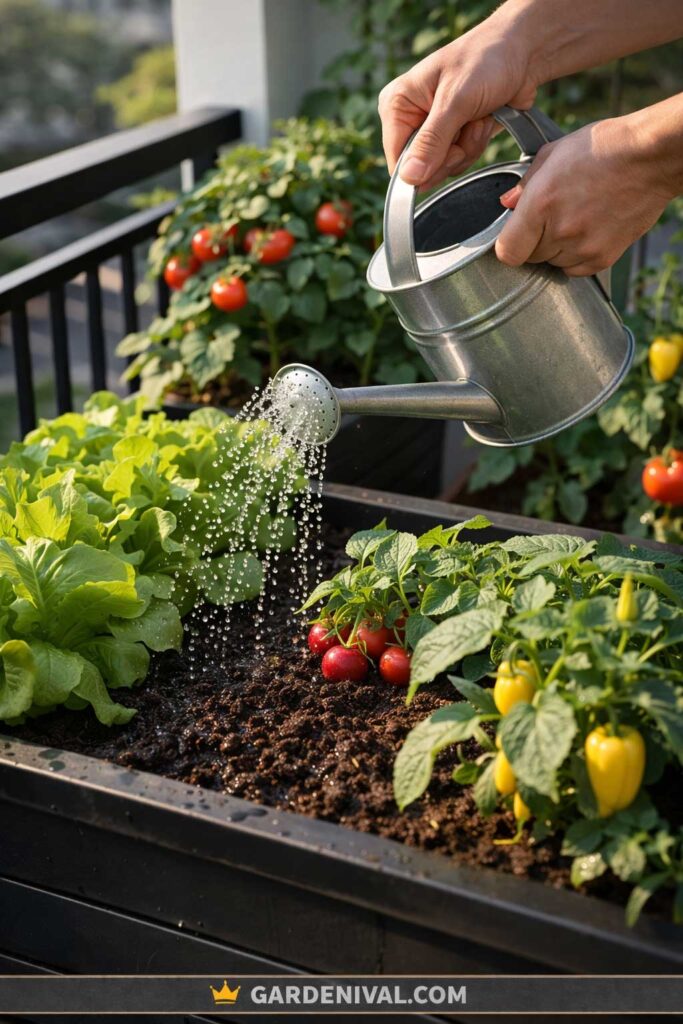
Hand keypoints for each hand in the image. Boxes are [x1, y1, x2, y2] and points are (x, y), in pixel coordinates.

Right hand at [378, 10, 536, 188]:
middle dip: (452, 153)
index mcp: (397, 105)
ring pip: (444, 167)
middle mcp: (410, 119)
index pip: (398, 161)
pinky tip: (484, 119)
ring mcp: (432, 130)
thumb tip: (409, 178)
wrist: (522, 51)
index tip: (452, 150)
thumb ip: (431, 141)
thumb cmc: (485, 60)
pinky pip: (460, 161)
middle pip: (422, 170)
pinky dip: (476, 144)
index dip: (424, 169)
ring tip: (479, 115)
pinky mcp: (452, 136)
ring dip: (469, 147)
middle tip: (469, 123)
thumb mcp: (456, 101)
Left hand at [495, 115, 674, 275]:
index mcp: (540, 204)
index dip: (508, 246)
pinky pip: (576, 270)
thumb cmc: (603, 149)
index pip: (507, 251)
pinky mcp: (603, 257)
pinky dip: (577, 257)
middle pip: (531, 258)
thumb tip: (507, 204)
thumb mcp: (554, 154)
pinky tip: (587, 231)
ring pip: (553, 263)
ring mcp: (583, 247)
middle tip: (552, 218)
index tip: (514, 237)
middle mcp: (560, 230)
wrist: (649, 156)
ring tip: (575, 220)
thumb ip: (525, 184)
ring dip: (557, 249)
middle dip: (535, 242)